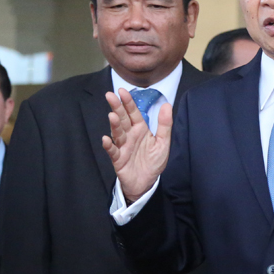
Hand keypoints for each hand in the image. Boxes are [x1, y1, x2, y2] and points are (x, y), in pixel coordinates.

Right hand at [102, 88, 172, 202]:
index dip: (128, 102)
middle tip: (110, 95)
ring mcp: (122, 146)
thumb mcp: (163, 142)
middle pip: (122, 119)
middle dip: (117, 107)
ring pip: (117, 133)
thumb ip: (164, 124)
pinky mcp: (118, 159)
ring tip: (112, 115)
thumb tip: (166, 104)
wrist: (147, 182)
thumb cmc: (153, 161)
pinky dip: (109, 145)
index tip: (122, 91)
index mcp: (140, 129)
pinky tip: (106, 139)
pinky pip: (113, 151)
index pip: (133, 113)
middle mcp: (130, 135)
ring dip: (114, 124)